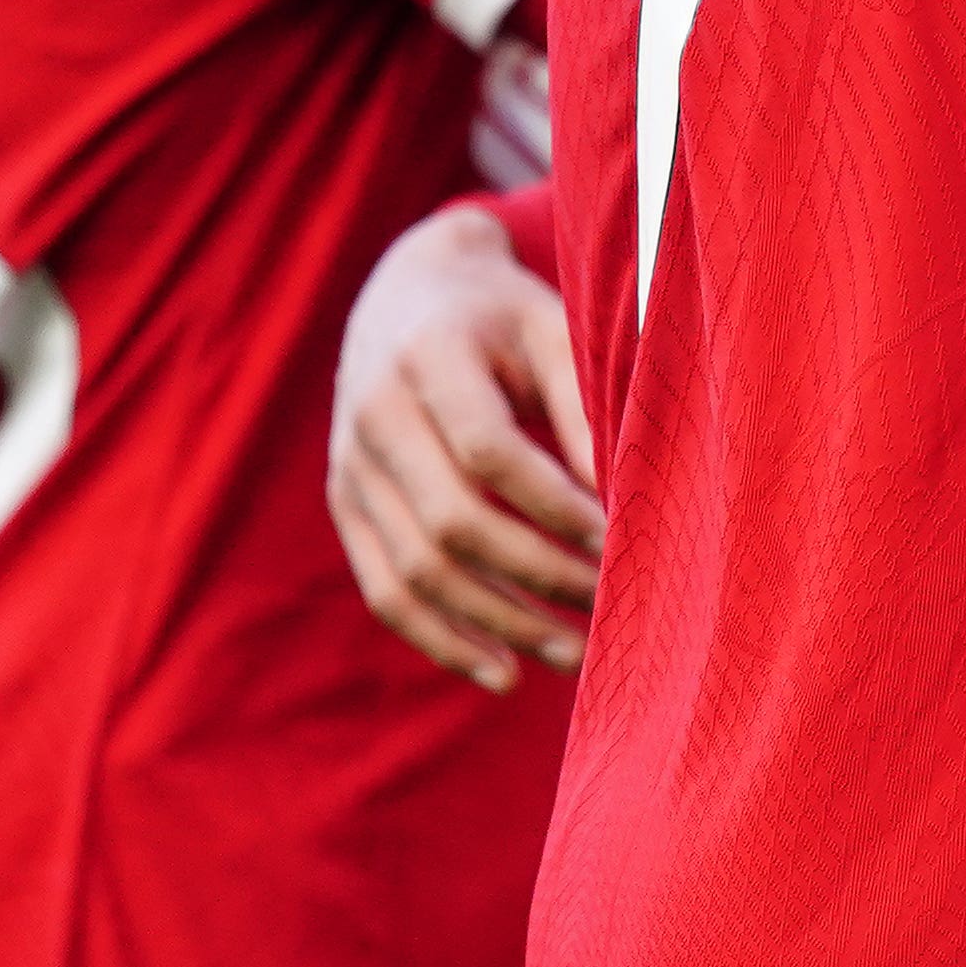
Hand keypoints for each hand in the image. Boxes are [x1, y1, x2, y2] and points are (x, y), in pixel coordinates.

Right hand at [326, 200, 603, 690]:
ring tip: (573, 653)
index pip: (487, 450)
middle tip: (610, 604)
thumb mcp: (553, 330)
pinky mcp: (346, 506)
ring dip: (498, 623)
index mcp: (427, 357)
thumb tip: (619, 501)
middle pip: (451, 521)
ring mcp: (350, 467)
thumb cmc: (503, 316)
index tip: (618, 539)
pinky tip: (503, 671)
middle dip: (537, 574)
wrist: (406, 295)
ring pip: (415, 570)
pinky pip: (383, 589)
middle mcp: (373, 415)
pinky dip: (441, 640)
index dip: (554, 505)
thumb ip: (584, 406)